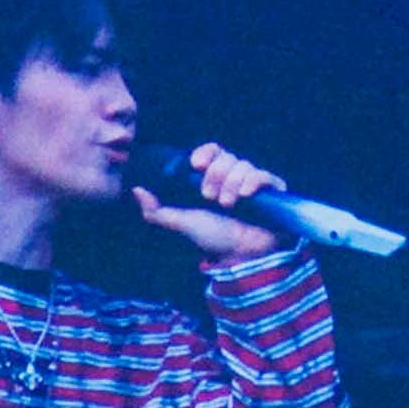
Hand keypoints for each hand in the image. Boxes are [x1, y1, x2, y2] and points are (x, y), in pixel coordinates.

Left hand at [132, 144, 292, 266]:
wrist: (242, 256)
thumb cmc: (213, 239)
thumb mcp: (180, 223)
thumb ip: (156, 210)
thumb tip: (135, 190)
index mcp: (214, 179)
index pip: (212, 151)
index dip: (205, 153)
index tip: (196, 165)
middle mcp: (234, 177)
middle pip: (226, 157)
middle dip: (215, 175)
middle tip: (209, 197)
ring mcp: (254, 183)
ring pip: (243, 165)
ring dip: (231, 184)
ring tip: (227, 205)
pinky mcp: (273, 191)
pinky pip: (262, 174)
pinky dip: (252, 182)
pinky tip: (246, 196)